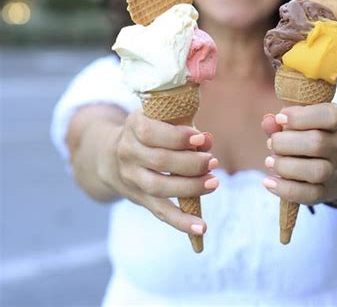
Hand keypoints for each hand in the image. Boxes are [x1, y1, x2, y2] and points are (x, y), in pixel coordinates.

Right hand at [110, 109, 218, 236]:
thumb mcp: (161, 119)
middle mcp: (128, 152)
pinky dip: (181, 221)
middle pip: (159, 161)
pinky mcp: (139, 198)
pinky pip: (160, 212)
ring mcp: (132, 178)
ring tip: (213, 183)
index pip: (150, 132)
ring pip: (159, 187)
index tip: (201, 139)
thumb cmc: (152, 131)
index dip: (177, 137)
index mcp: (134, 125)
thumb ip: (185, 126)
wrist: (113, 155)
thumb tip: (207, 141)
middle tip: (213, 162)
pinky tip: (201, 227)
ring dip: (190, 187)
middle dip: (191, 163)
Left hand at [261, 104, 336, 205]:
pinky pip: (309, 194)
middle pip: (317, 143)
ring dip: (286, 166)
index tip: (280, 118)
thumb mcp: (296, 124)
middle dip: (286, 142)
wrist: (330, 165)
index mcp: (334, 122)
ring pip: (316, 171)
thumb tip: (269, 121)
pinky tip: (269, 181)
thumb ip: (279, 122)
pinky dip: (285, 189)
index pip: (329, 116)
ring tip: (270, 162)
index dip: (301, 116)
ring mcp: (333, 171)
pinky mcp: (324, 192)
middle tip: (271, 143)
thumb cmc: (305, 137)